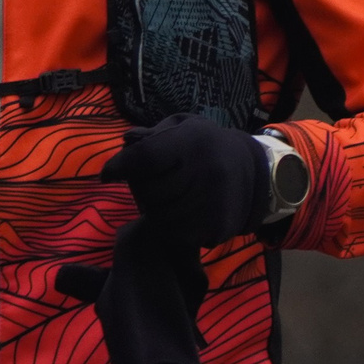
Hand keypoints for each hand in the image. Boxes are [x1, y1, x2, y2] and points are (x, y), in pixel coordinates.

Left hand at [99, 113, 269, 245]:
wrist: (255, 173)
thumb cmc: (206, 146)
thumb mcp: (182, 127)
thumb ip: (152, 135)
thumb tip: (126, 143)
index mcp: (194, 142)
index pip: (145, 157)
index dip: (121, 166)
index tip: (108, 175)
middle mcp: (206, 173)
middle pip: (146, 190)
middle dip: (140, 187)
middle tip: (152, 182)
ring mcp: (213, 204)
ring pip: (157, 216)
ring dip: (153, 209)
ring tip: (167, 196)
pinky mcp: (217, 229)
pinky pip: (174, 236)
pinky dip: (168, 227)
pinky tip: (179, 212)